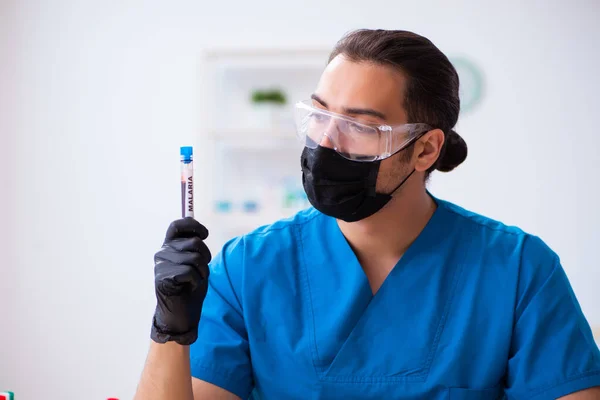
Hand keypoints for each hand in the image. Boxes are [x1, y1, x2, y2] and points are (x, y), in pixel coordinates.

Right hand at [151, 217, 210, 344]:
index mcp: (169, 246)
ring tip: (195, 281)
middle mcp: (162, 252)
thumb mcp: (195, 263)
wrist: (181, 314)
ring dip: (202, 272)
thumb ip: (194, 247)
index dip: (193, 225)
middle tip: (201, 270)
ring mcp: (161, 265)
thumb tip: (201, 232)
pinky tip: (189, 288)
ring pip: (195, 258)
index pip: (178, 225)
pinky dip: (196, 281)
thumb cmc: (191, 287)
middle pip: (194, 242)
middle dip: (206, 256)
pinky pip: (190, 272)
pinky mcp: (163, 278)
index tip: (205, 234)